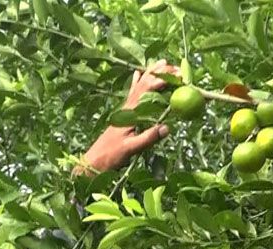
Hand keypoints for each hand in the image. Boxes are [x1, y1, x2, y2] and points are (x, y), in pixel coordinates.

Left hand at [75, 59, 179, 175]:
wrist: (94, 160)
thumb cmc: (112, 155)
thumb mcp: (131, 148)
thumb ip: (148, 138)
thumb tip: (167, 127)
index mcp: (131, 112)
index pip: (148, 90)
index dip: (162, 81)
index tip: (178, 78)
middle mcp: (128, 106)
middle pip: (145, 83)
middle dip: (160, 73)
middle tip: (176, 67)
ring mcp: (125, 109)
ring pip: (139, 85)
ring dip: (151, 73)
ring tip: (161, 62)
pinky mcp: (123, 113)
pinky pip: (132, 93)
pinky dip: (136, 82)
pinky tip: (137, 73)